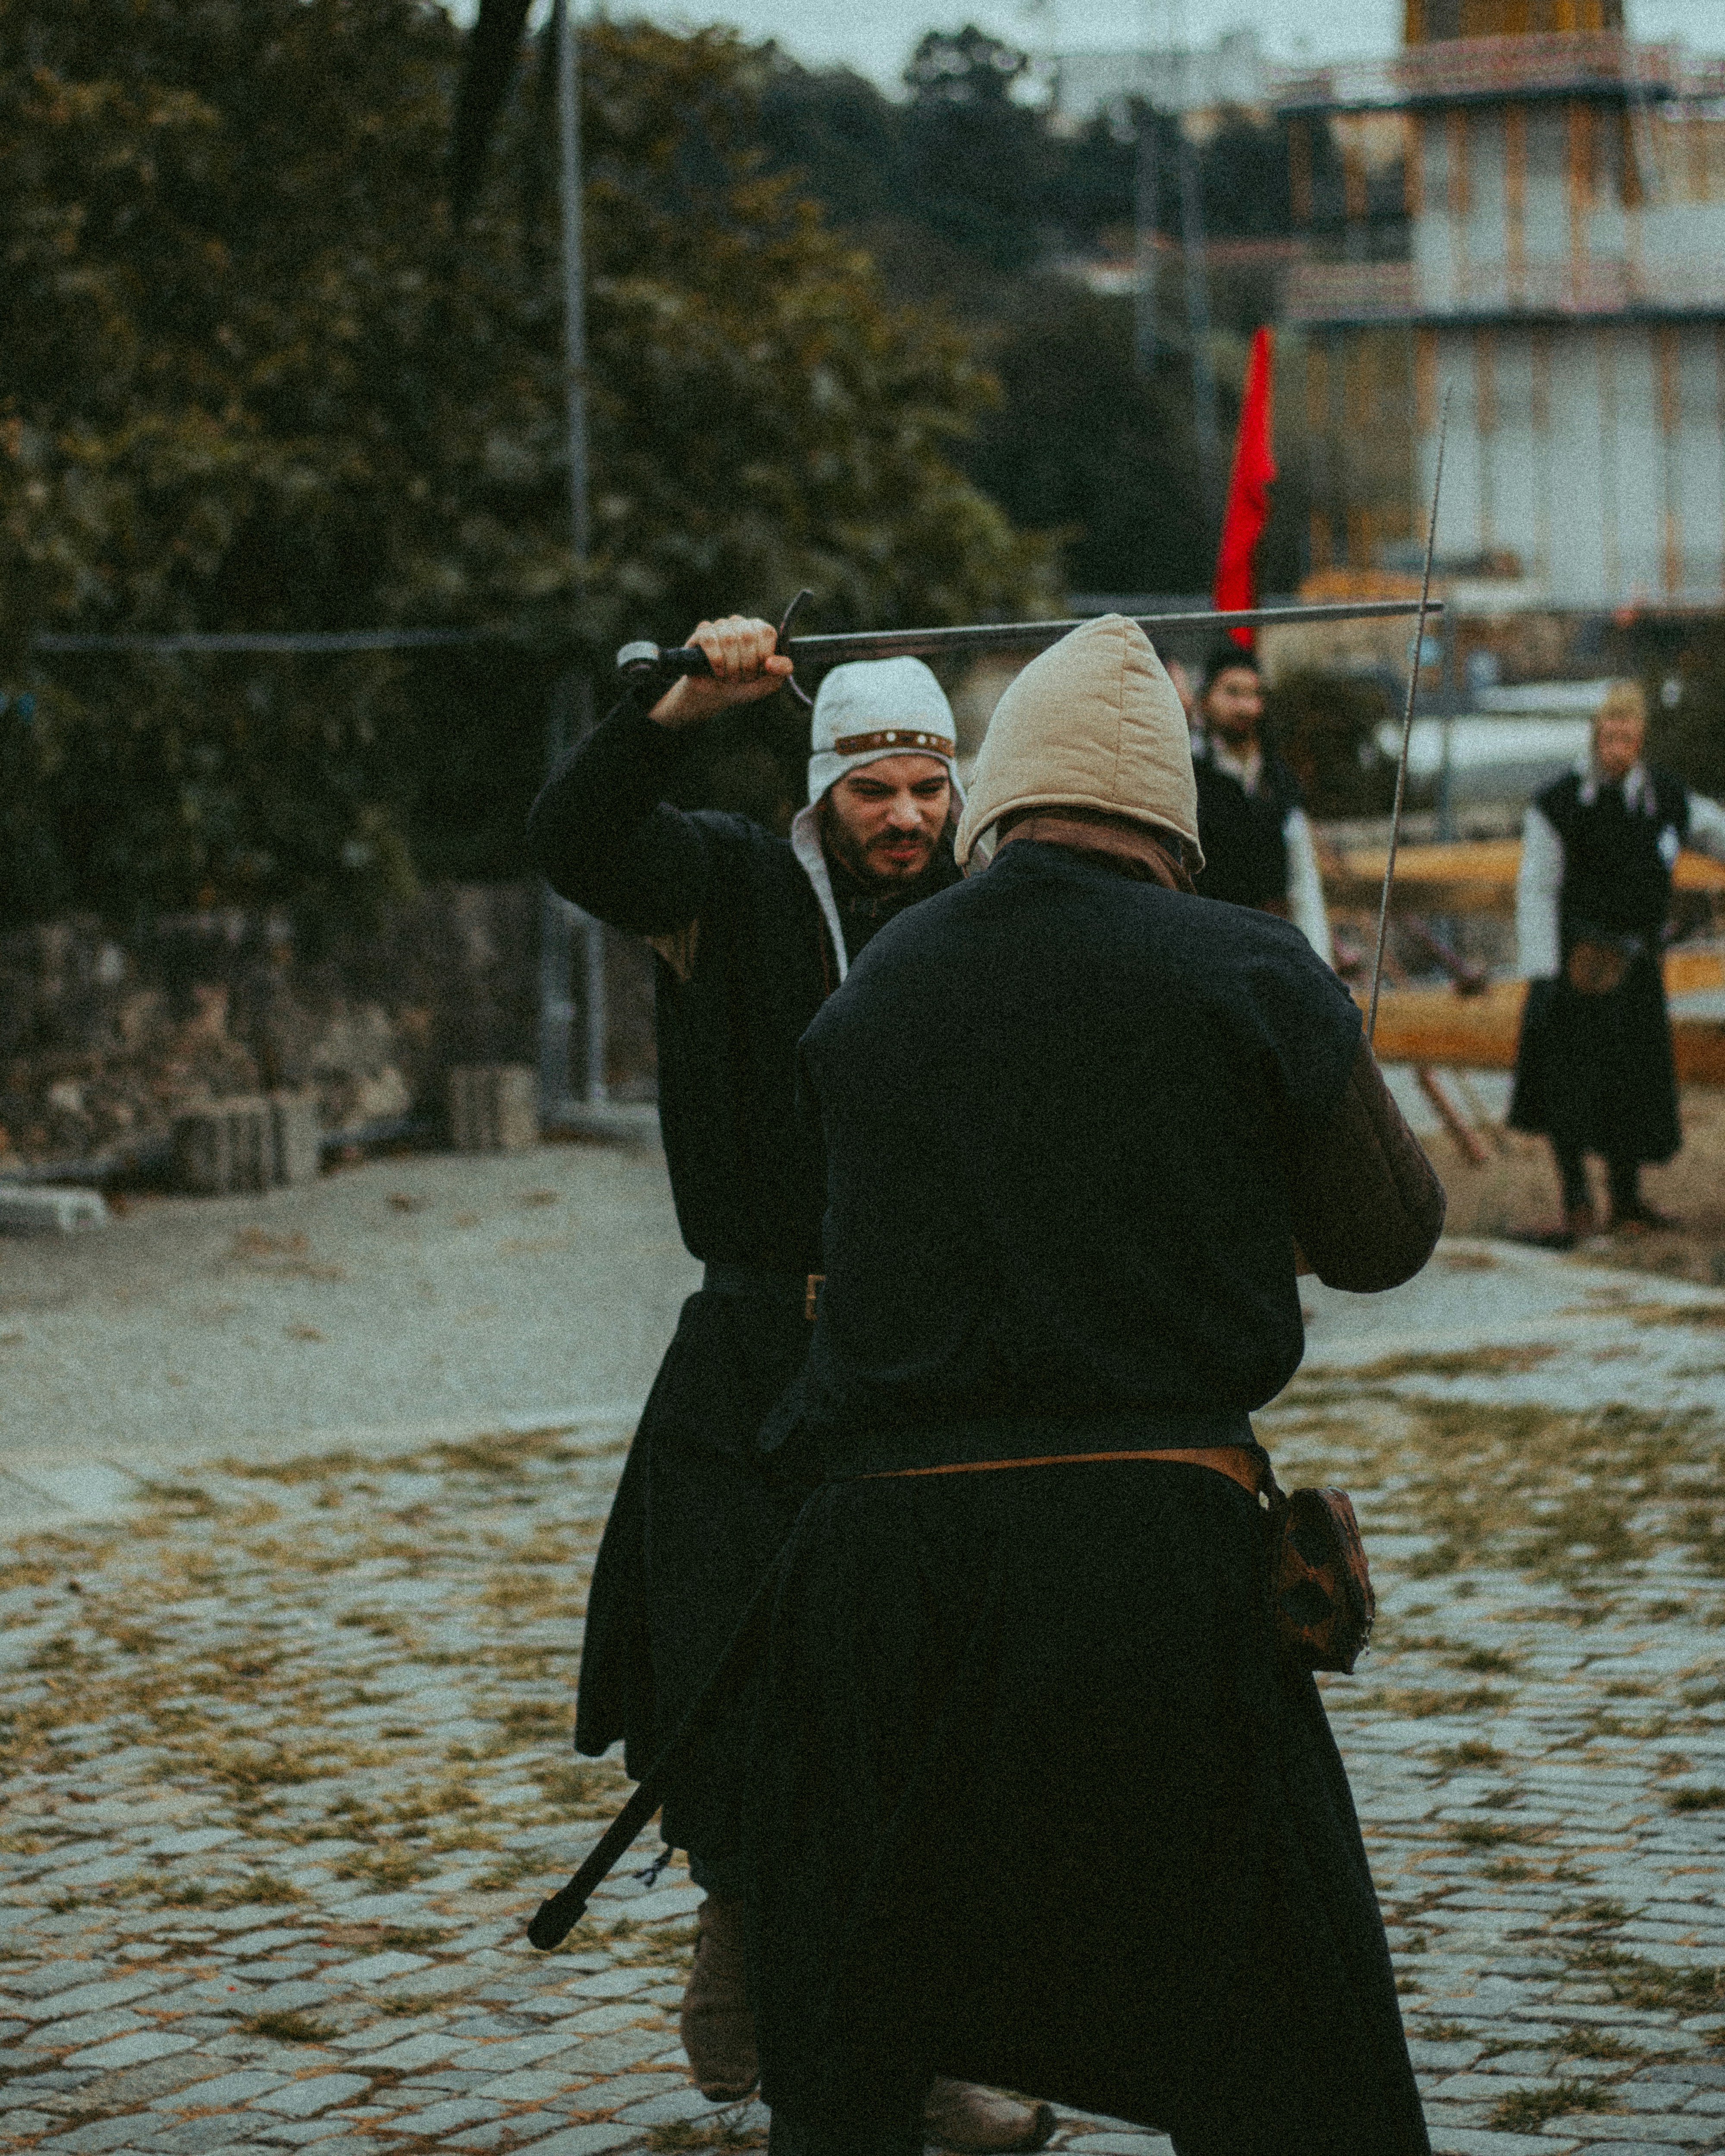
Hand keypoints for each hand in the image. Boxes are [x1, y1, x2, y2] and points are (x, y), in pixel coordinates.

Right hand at [648, 616, 793, 728]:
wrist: (714, 696)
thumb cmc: (743, 686)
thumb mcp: (768, 683)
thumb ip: (781, 671)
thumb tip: (772, 662)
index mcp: (759, 630)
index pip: (765, 632)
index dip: (762, 656)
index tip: (758, 672)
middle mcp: (740, 623)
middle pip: (747, 636)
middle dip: (747, 664)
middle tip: (743, 678)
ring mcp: (720, 626)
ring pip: (728, 638)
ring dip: (731, 665)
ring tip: (730, 677)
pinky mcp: (701, 633)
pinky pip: (709, 639)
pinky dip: (715, 660)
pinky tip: (718, 671)